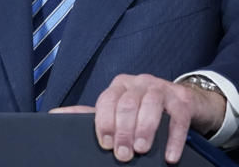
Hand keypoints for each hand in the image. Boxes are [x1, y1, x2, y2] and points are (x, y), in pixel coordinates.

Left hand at [50, 73, 225, 163]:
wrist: (183, 103)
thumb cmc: (143, 109)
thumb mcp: (117, 110)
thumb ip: (91, 115)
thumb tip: (56, 114)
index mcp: (119, 86)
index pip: (106, 100)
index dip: (104, 122)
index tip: (105, 143)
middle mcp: (138, 83)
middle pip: (126, 104)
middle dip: (123, 130)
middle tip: (123, 154)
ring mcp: (161, 88)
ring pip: (149, 105)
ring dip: (145, 129)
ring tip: (142, 150)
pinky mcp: (182, 100)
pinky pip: (177, 117)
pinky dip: (172, 137)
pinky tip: (169, 154)